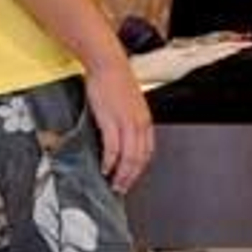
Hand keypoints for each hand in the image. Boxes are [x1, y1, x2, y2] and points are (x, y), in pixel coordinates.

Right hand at [84, 58, 154, 194]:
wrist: (108, 63)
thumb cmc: (115, 80)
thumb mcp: (129, 104)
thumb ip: (128, 121)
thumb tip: (121, 138)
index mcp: (145, 120)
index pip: (147, 151)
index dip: (139, 168)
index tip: (131, 178)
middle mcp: (139, 123)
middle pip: (139, 159)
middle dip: (130, 177)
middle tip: (121, 188)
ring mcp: (126, 123)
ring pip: (128, 157)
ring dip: (121, 174)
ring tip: (113, 183)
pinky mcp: (111, 121)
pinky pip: (113, 148)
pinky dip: (109, 161)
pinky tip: (105, 168)